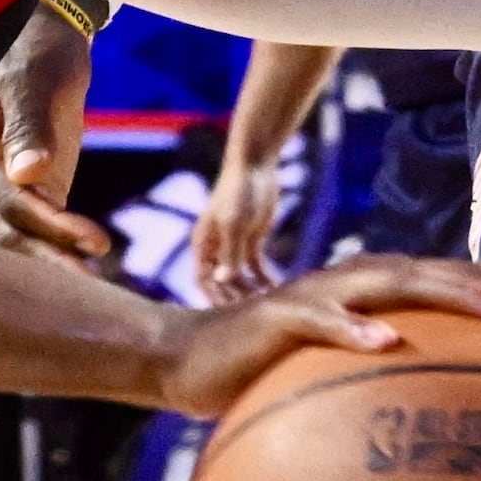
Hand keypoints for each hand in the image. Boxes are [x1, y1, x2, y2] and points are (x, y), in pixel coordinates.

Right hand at [0, 11, 109, 266]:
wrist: (40, 32)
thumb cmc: (35, 43)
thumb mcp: (33, 74)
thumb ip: (28, 122)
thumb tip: (27, 173)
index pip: (10, 199)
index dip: (51, 225)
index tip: (95, 242)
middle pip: (10, 230)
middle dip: (51, 262)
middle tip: (96, 290)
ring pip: (20, 237)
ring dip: (56, 264)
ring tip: (99, 291)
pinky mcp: (22, 189)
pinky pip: (37, 229)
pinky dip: (61, 250)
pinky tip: (93, 271)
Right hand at [153, 252, 480, 421]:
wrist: (186, 362)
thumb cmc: (276, 386)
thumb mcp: (348, 400)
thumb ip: (402, 412)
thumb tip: (473, 471)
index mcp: (397, 299)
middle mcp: (371, 284)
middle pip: (464, 275)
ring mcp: (326, 294)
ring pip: (405, 283)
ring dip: (460, 296)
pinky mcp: (278, 316)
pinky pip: (318, 319)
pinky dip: (350, 327)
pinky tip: (383, 343)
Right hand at [194, 140, 283, 304]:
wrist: (255, 166)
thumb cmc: (238, 192)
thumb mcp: (234, 223)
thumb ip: (229, 253)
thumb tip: (223, 280)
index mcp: (202, 244)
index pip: (203, 278)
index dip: (214, 296)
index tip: (230, 313)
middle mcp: (215, 248)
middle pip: (221, 282)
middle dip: (234, 298)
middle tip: (253, 315)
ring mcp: (234, 245)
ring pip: (239, 277)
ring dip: (250, 292)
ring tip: (267, 306)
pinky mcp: (252, 240)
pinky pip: (256, 267)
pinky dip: (264, 278)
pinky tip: (278, 289)